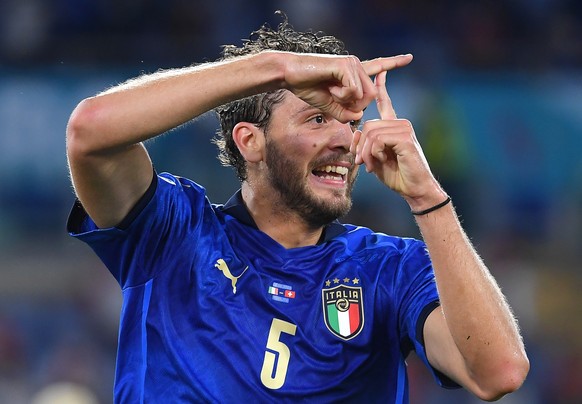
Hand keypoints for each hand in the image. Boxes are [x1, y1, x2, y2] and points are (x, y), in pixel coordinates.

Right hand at [283, 53, 412, 122]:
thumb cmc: (307, 88)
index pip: (378, 67)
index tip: (409, 58)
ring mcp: (352, 64)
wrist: (290, 75)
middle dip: (356, 107)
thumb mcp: (329, 107)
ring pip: (365, 95)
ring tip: (331, 93)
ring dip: (347, 102)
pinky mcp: (346, 65)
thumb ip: (345, 113)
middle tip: (337, 101)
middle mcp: (356, 66)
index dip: (393, 62)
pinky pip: (354, 90)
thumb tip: (359, 117)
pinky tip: (331, 89)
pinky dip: (342, 96)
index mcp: (353, 73)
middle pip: (372, 96)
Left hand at [351, 71, 445, 207]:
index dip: (381, 87)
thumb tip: (355, 135)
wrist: (415, 189)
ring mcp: (404, 129)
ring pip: (371, 133)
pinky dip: (372, 153)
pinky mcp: (405, 138)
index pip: (386, 103)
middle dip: (359, 146)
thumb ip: (364, 144)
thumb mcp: (374, 158)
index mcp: (394, 127)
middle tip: (360, 162)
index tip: (379, 72)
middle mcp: (401, 124)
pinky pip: (378, 140)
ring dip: (365, 153)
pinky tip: (378, 163)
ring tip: (369, 166)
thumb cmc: (397, 175)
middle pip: (367, 124)